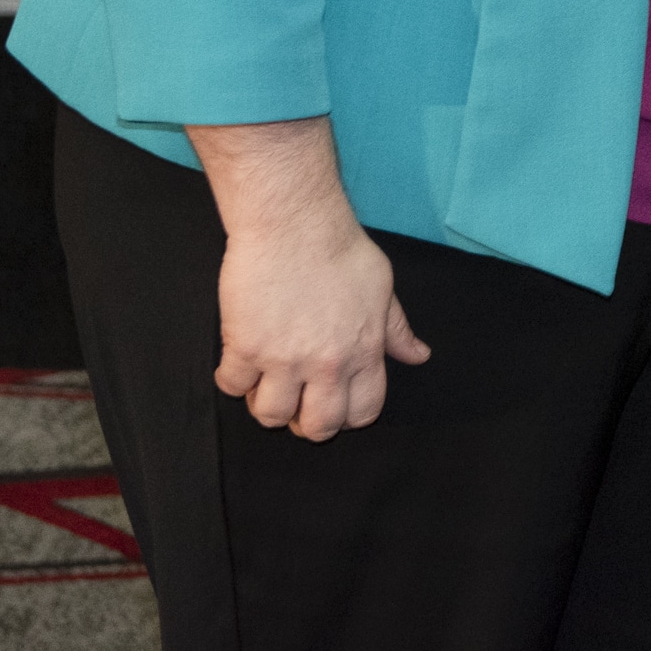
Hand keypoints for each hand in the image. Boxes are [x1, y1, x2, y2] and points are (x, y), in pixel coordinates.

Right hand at [185, 118, 429, 441]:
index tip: (332, 402)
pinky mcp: (245, 347)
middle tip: (296, 399)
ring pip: (271, 416)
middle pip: (317, 428)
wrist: (294, 223)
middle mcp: (327, 363)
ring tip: (266, 379)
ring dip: (267, 402)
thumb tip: (418, 356)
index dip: (347, 415)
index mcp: (364, 351)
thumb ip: (396, 330)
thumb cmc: (339, 249)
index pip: (364, 412)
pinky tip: (239, 358)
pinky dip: (232, 378)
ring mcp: (284, 359)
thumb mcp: (381, 288)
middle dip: (305, 421)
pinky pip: (232, 387)